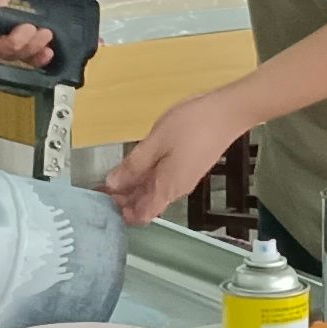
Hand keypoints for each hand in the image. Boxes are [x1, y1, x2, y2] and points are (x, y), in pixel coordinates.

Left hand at [104, 92, 242, 225]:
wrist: (228, 112)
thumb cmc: (192, 125)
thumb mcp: (155, 143)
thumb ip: (134, 165)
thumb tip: (113, 185)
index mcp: (167, 187)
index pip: (141, 215)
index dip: (120, 213)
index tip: (102, 202)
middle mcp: (176, 189)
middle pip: (146, 204)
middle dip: (122, 200)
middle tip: (99, 188)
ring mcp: (184, 177)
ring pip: (153, 191)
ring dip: (133, 188)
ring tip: (113, 177)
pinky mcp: (188, 166)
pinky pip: (162, 180)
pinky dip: (146, 178)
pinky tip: (137, 166)